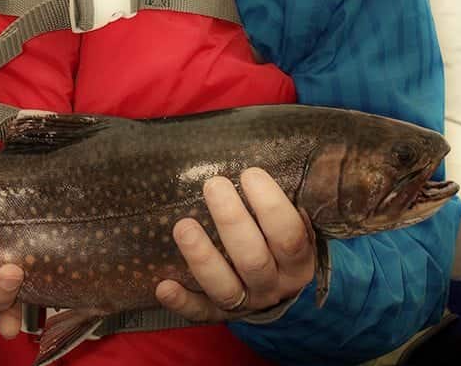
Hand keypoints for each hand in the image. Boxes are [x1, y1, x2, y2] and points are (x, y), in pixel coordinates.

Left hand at [155, 167, 314, 321]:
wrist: (281, 288)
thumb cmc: (282, 237)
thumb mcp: (296, 220)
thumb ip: (288, 195)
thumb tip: (278, 147)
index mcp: (298, 259)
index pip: (289, 236)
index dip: (271, 206)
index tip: (250, 174)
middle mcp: (274, 284)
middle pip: (253, 259)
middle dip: (231, 221)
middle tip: (213, 185)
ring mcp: (246, 302)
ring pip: (225, 287)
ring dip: (202, 258)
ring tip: (182, 226)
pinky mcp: (218, 313)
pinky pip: (199, 313)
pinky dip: (182, 302)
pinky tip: (163, 285)